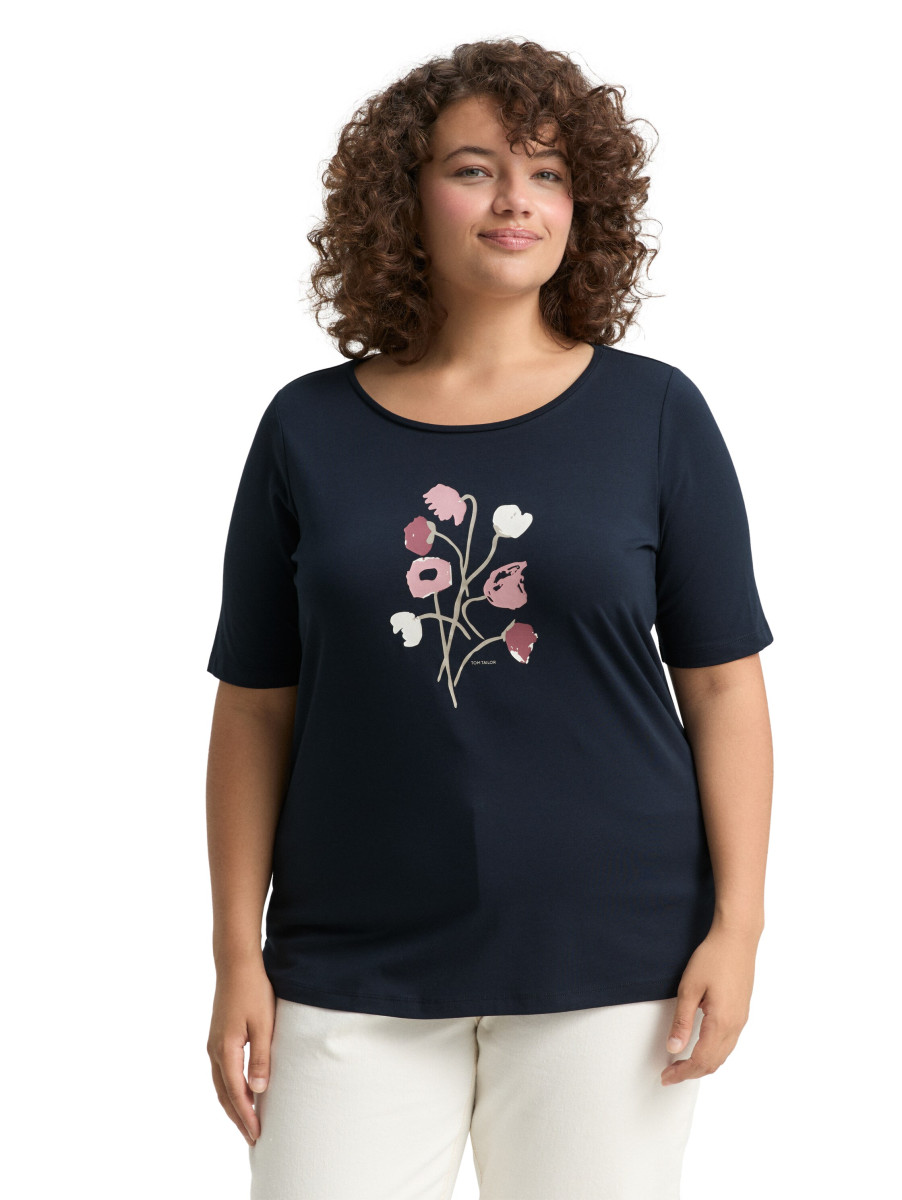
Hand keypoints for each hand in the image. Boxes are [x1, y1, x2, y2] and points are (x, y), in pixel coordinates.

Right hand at [207, 957, 275, 1144]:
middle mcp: (214, 1051)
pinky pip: (221, 1073)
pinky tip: (241, 1093)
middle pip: (224, 1094)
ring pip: (220, 1085)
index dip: (247, 1115)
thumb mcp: (264, 1024)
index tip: (257, 1134)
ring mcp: (213, 1044)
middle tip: (253, 1138)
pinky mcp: (217, 1038)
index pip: (236, 1093)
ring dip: (232, 1105)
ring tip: (247, 1122)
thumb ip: (261, 1057)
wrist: (236, 965)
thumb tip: (259, 1090)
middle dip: (238, 1117)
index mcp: (226, 1050)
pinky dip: (229, 1089)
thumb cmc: (254, 991)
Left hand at [661, 921, 760, 1086]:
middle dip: (691, 1073)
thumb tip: (673, 1048)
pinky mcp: (742, 1012)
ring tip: (682, 1065)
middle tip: (670, 1075)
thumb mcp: (690, 988)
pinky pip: (729, 1043)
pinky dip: (713, 1053)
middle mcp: (735, 1026)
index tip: (666, 1077)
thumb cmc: (713, 958)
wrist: (738, 938)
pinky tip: (701, 1048)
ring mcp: (741, 1019)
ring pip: (723, 1055)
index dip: (682, 1073)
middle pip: (714, 1063)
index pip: (701, 1060)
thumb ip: (682, 1021)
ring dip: (703, 1064)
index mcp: (722, 1022)